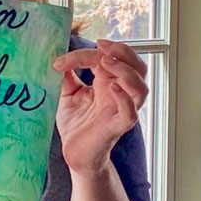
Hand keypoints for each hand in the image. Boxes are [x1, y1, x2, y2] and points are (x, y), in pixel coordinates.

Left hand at [52, 39, 147, 174]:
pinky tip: (112, 88)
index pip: (109, 58)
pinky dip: (125, 98)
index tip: (62, 59)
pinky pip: (130, 112)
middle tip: (101, 46)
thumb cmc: (76, 125)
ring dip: (126, 71)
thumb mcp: (67, 95)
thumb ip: (67, 76)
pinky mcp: (117, 127)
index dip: (90, 53)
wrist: (74, 154)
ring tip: (105, 63)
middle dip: (123, 52)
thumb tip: (60, 57)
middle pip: (137, 66)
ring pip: (140, 87)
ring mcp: (121, 110)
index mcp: (109, 83)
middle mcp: (120, 94)